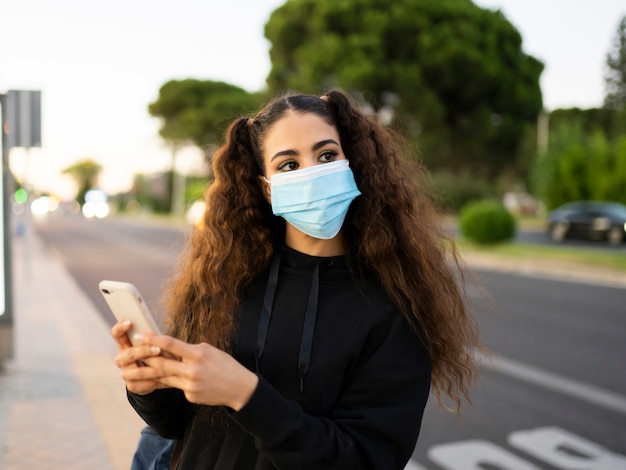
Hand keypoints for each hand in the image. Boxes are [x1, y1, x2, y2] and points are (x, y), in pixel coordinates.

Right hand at [111, 320, 171, 394]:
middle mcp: (122, 359)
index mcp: (125, 344)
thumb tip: (158, 331)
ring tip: (170, 367)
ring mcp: (126, 373)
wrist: (152, 376)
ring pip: (138, 371)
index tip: (131, 322)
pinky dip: (158, 380)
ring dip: (155, 369)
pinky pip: (145, 383)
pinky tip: (168, 378)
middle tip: (158, 349)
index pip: (116, 334)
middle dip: (144, 351)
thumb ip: (151, 337)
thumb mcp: (151, 343)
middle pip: (129, 354)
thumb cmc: (153, 353)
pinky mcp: (132, 386)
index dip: (121, 327)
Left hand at [136, 334, 258, 410]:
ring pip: (164, 377)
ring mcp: (190, 385)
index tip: (140, 335)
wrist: (239, 388)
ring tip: (135, 369)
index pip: (171, 344)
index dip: (153, 339)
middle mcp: (192, 371)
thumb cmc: (225, 365)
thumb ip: (190, 350)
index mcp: (198, 355)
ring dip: (149, 372)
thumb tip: (172, 347)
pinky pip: (176, 387)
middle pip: (162, 363)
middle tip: (132, 352)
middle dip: (145, 357)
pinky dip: (172, 381)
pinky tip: (170, 378)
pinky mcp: (190, 396)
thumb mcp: (210, 351)